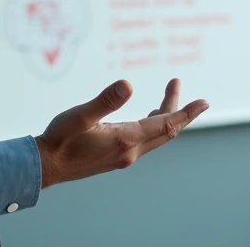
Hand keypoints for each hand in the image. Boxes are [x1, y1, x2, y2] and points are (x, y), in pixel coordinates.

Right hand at [34, 78, 207, 187]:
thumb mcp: (80, 115)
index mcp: (126, 139)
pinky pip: (144, 141)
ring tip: (169, 96)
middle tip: (182, 87)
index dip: (186, 112)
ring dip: (165, 116)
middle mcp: (129, 151)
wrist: (45, 165)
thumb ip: (105, 100)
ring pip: (154, 136)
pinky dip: (152, 125)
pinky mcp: (115, 157)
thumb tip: (128, 84)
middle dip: (178, 110)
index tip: (204, 102)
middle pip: (165, 131)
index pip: (166, 125)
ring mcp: (123, 156)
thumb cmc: (60, 139)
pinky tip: (147, 117)